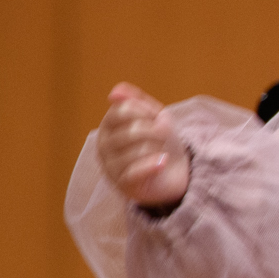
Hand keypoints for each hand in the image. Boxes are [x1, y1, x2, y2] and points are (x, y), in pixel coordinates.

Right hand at [98, 83, 190, 208]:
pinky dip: (153, 165)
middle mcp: (103, 145)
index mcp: (108, 125)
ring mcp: (110, 166)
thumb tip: (115, 92)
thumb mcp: (154, 116)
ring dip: (157, 149)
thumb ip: (137, 101)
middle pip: (130, 131)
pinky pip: (134, 171)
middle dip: (156, 131)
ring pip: (135, 151)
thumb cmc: (161, 142)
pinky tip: (163, 161)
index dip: (146, 111)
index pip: (123, 110)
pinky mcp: (122, 184)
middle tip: (165, 135)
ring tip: (161, 151)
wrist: (175, 173)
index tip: (159, 117)